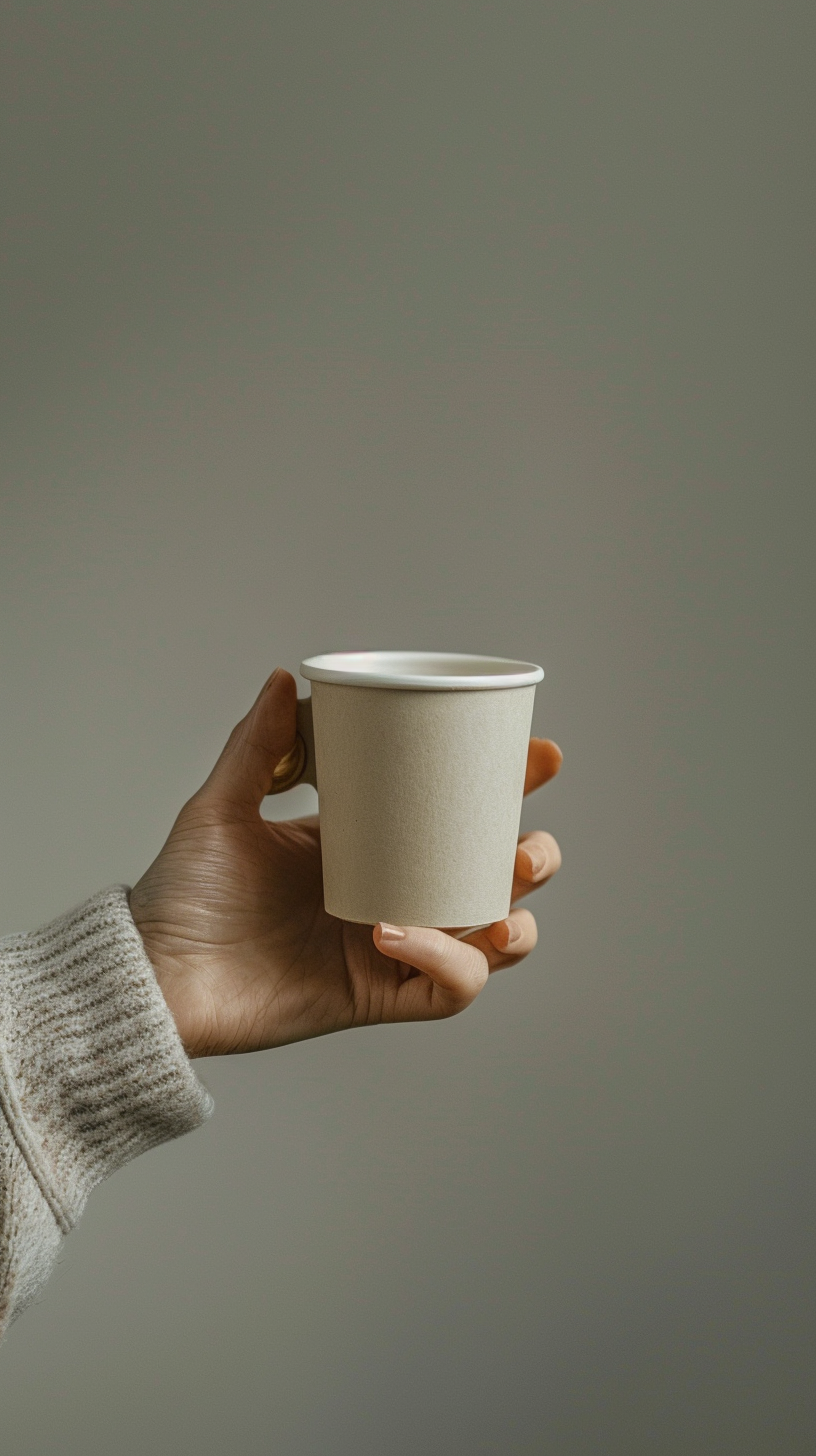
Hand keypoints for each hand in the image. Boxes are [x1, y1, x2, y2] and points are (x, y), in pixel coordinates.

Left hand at [130, 670, 561, 1056]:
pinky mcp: (378, 997)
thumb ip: (257, 744)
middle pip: (495, 880)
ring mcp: (391, 950)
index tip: (538, 756)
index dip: (510, 789)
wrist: (155, 972)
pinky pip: (445, 989)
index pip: (457, 814)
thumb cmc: (183, 893)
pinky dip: (447, 962)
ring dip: (514, 920)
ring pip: (491, 941)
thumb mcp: (223, 805)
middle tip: (524, 842)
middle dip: (533, 859)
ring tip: (501, 898)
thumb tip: (285, 677)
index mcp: (371, 844)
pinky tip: (401, 931)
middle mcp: (393, 896)